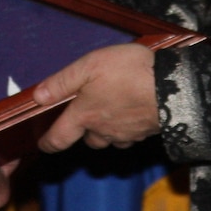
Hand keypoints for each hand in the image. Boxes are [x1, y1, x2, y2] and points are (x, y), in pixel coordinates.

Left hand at [33, 43, 160, 152]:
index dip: (48, 143)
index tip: (44, 144)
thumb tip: (37, 96)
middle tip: (84, 115)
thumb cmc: (128, 73)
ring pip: (110, 139)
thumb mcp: (89, 66)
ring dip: (106, 130)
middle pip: (88, 139)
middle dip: (83, 131)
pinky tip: (131, 112)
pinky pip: (131, 136)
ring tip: (109, 111)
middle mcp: (103, 130)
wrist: (173, 87)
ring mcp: (126, 133)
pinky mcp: (146, 132)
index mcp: (84, 116)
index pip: (59, 138)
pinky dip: (127, 128)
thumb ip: (62, 82)